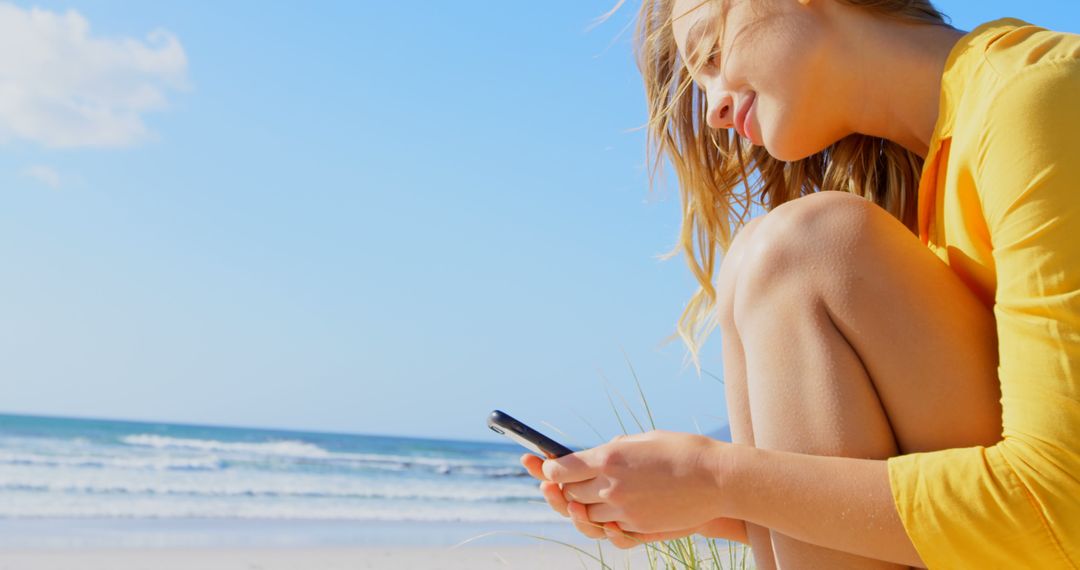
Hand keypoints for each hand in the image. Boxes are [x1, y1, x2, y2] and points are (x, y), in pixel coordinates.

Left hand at [520, 430, 745, 547]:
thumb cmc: (682, 451)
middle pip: (568, 494)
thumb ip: (616, 448)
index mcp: (608, 458)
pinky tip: (607, 511)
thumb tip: (599, 452)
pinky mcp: (637, 527)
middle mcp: (610, 486)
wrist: (716, 479)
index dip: (548, 470)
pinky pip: (608, 529)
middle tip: (560, 483)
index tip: (545, 468)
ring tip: (583, 497)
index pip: (560, 469)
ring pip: (585, 514)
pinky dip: (604, 521)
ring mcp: (623, 510)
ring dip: (581, 507)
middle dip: (563, 489)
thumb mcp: (643, 439)